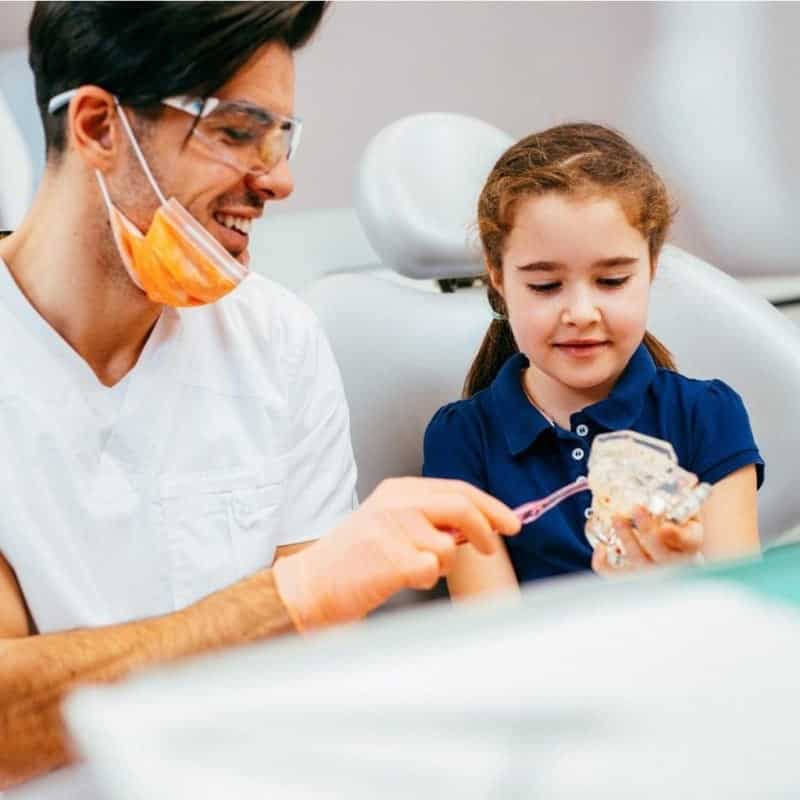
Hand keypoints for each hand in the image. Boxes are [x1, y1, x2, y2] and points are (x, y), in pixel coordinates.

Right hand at [272, 478, 520, 630]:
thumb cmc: (353, 559)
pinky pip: (431, 571)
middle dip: (487, 528)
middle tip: (492, 547)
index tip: (510, 522)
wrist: (310, 585)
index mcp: (398, 490)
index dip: (490, 506)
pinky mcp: (391, 558)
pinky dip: (424, 581)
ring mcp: (393, 528)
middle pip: (462, 506)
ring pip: (449, 547)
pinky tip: (398, 579)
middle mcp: (397, 502)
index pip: (458, 489)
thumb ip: (429, 518)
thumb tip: (478, 525)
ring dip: (441, 565)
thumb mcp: (390, 522)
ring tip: (412, 570)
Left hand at [592, 505, 703, 576]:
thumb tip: (685, 479)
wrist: (676, 552)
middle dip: (647, 531)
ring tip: (616, 518)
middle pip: (661, 553)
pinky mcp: (633, 576)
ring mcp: (653, 572)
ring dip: (627, 540)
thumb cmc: (680, 526)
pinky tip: (601, 548)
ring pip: (639, 563)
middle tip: (635, 508)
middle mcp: (674, 561)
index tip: (664, 527)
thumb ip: (684, 497)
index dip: (675, 536)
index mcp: (691, 543)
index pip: (687, 543)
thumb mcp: (688, 509)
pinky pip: (617, 576)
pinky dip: (605, 565)